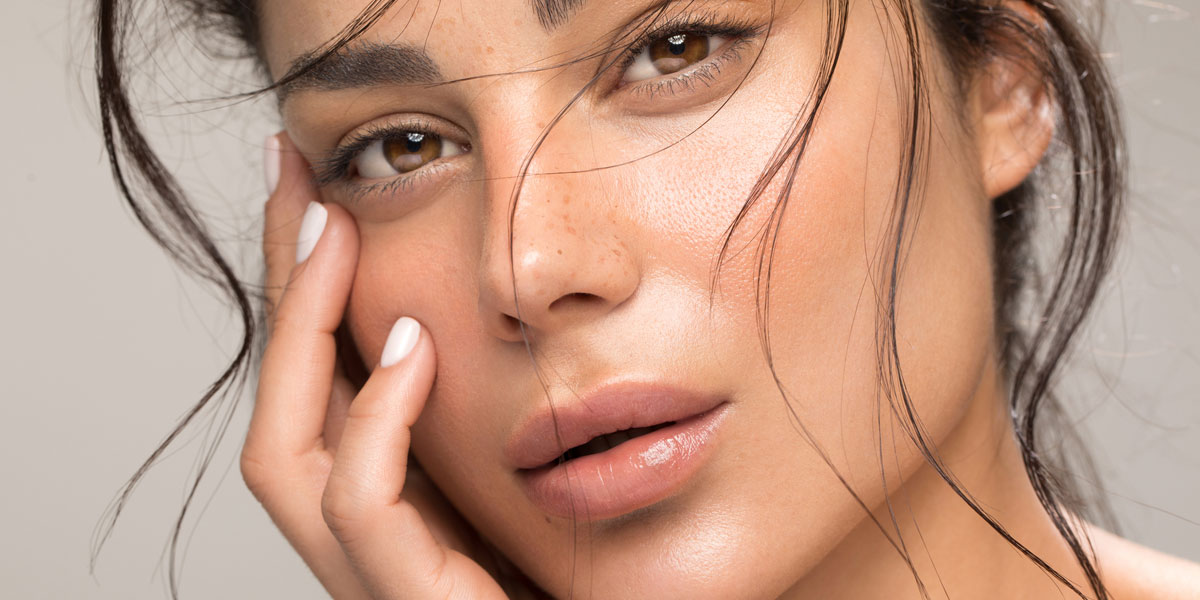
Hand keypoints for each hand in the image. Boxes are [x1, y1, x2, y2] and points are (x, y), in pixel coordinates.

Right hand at [240, 133, 508, 598]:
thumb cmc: (582, 579)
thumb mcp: (522, 478)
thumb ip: (479, 418)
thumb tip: (458, 310)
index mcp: (386, 505)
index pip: (315, 386)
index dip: (299, 290)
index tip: (315, 189)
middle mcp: (360, 543)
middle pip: (277, 405)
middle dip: (277, 290)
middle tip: (299, 178)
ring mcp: (374, 580)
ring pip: (283, 454)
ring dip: (303, 336)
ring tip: (337, 237)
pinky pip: (359, 508)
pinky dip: (373, 420)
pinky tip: (414, 347)